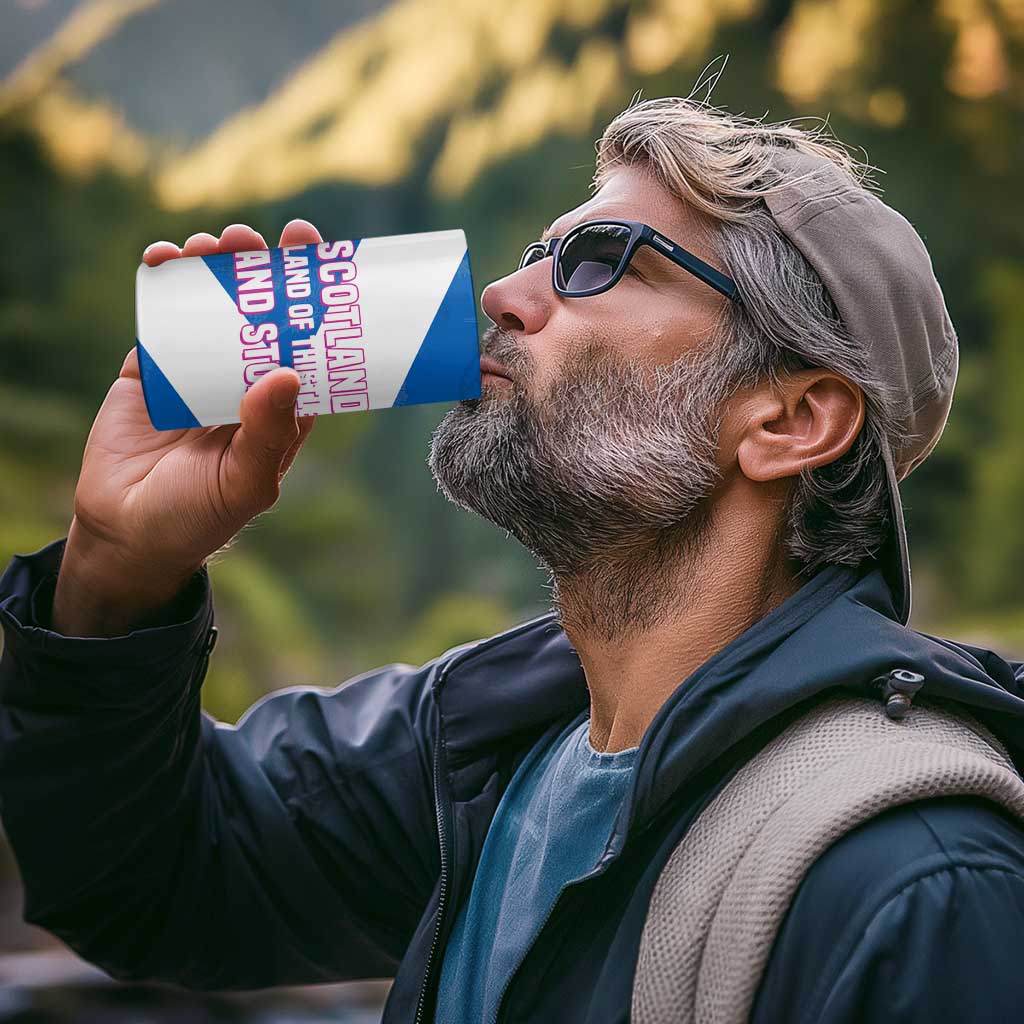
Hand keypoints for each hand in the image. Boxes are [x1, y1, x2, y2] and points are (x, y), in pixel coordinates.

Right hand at [52, 220, 322, 635]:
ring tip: (212, 245)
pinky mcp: (152, 368)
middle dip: (258, 270)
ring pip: (211, 305)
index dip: (311, 298)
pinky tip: (164, 259)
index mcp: (282, 406)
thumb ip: (268, 433)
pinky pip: (161, 316)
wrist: (127, 533)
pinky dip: (163, 282)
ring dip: (212, 268)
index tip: (314, 253)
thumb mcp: (245, 482)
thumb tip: (287, 373)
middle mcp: (245, 380)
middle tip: (254, 239)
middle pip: (259, 312)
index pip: (305, 342)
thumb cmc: (200, 516)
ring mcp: (198, 369)